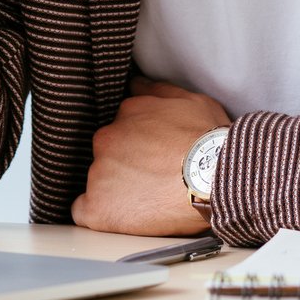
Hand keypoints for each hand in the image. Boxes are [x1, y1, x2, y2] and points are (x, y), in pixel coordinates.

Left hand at [71, 77, 231, 236]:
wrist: (214, 178)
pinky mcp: (99, 207)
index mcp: (126, 114)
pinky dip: (99, 213)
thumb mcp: (189, 100)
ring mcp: (99, 174)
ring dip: (117, 190)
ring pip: (99, 181)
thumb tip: (135, 83)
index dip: (139, 145)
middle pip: (109, 154)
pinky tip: (120, 216)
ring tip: (149, 200)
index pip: (122, 129)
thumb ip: (156, 90)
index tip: (155, 156)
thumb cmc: (209, 140)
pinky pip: (84, 212)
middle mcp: (106, 140)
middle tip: (155, 179)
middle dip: (127, 165)